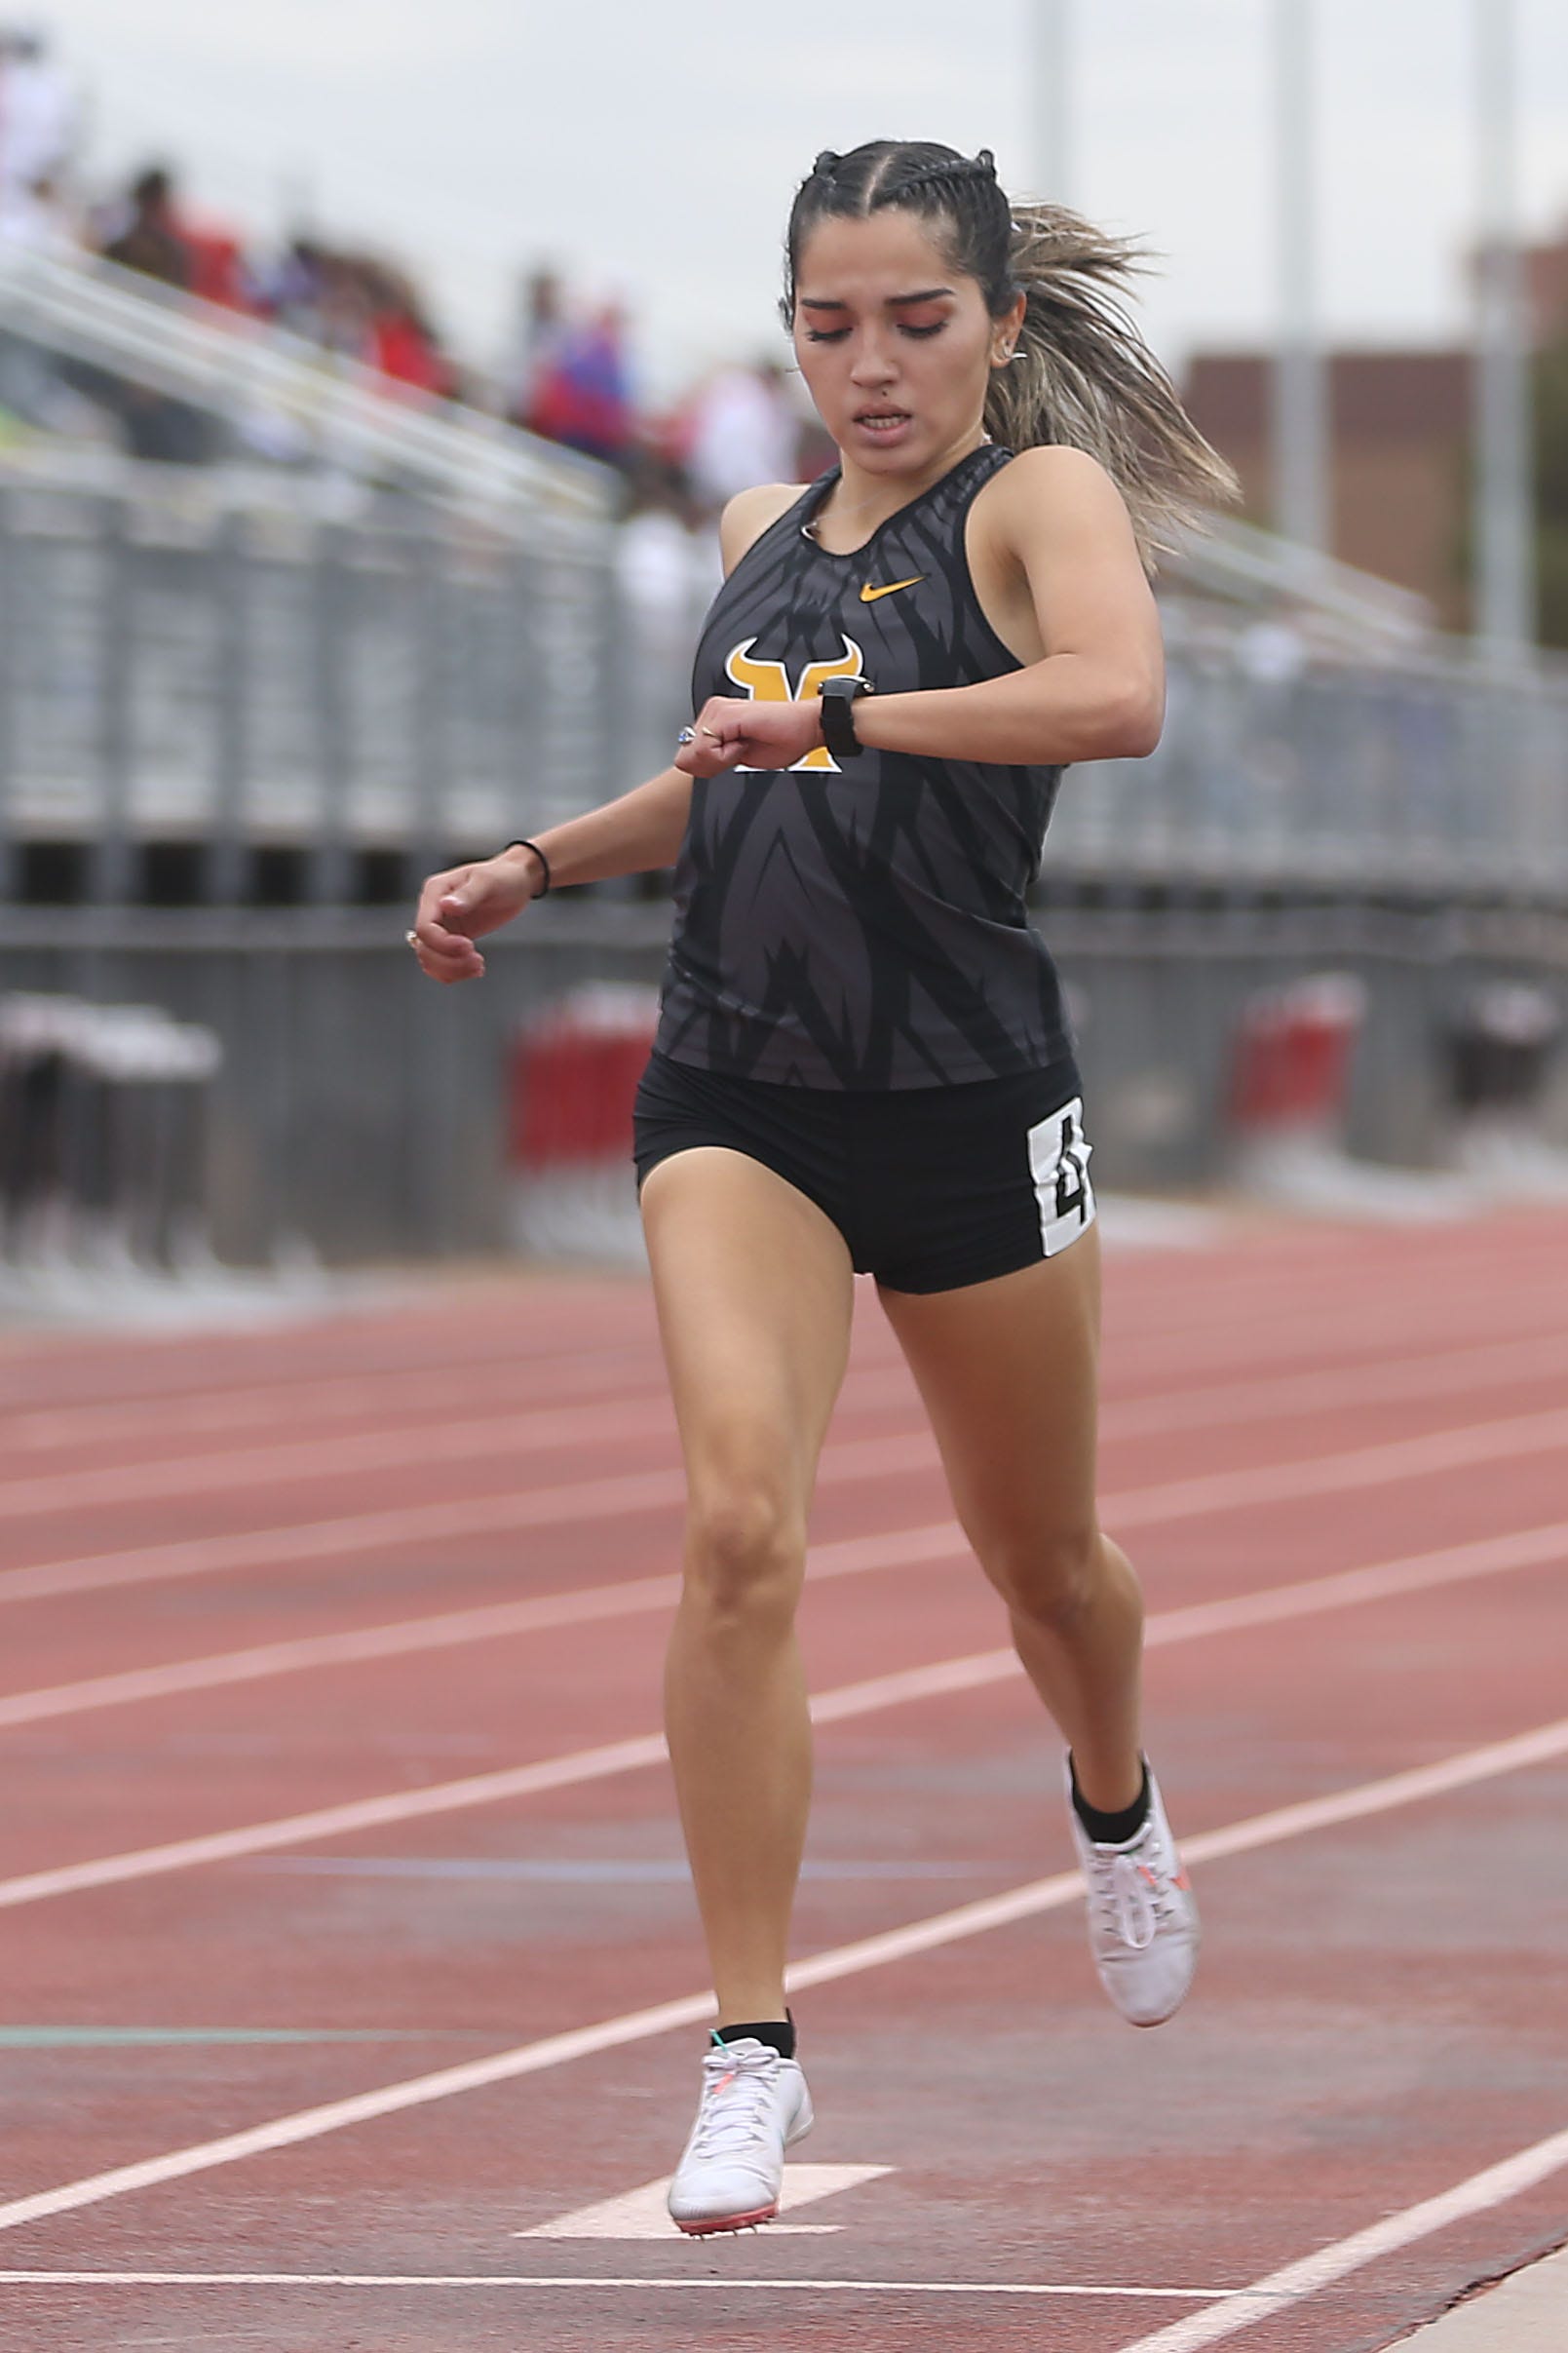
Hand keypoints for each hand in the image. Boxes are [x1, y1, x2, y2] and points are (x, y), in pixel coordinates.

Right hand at [407, 846, 540, 983]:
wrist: (516, 881)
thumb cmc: (503, 876)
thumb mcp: (488, 881)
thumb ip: (468, 894)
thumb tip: (447, 906)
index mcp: (435, 892)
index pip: (425, 928)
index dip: (443, 944)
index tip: (470, 947)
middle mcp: (433, 910)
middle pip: (424, 948)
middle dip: (449, 962)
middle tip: (478, 962)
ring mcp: (441, 925)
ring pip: (430, 959)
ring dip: (452, 970)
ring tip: (478, 967)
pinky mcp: (452, 938)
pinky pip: (442, 962)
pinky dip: (455, 972)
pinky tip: (476, 969)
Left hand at [673, 696, 824, 776]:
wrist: (807, 727)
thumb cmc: (782, 740)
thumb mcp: (737, 759)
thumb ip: (710, 760)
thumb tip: (686, 764)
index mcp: (714, 719)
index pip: (686, 755)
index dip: (706, 768)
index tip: (733, 759)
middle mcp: (712, 710)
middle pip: (686, 756)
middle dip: (710, 765)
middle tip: (739, 753)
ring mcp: (717, 710)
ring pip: (695, 753)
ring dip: (721, 760)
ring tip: (744, 746)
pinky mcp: (725, 715)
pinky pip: (707, 749)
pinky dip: (726, 756)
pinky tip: (744, 745)